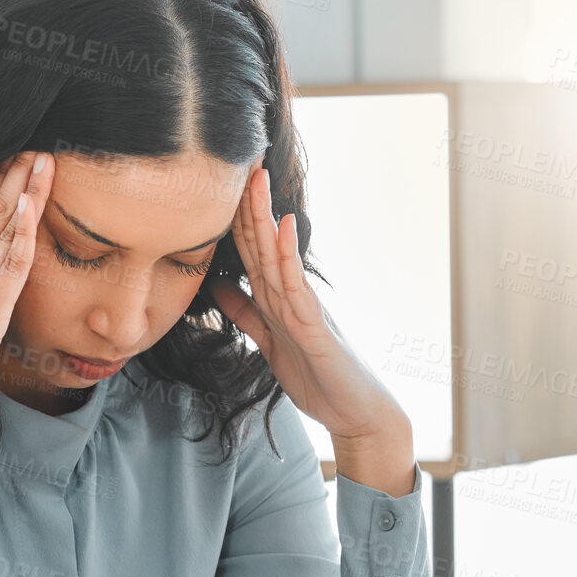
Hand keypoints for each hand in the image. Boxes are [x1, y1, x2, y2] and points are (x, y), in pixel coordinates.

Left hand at [211, 166, 414, 495]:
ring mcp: (306, 309)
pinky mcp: (316, 329)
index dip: (234, 220)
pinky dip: (288, 258)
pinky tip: (282, 228)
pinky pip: (298, 288)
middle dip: (248, 205)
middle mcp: (292, 296)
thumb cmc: (318, 378)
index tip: (219, 185)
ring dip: (264, 218)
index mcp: (278, 299)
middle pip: (263, 245)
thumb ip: (248, 314)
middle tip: (237, 162)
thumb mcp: (270, 342)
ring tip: (256, 180)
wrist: (357, 414)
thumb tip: (220, 288)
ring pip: (277, 257)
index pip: (250, 253)